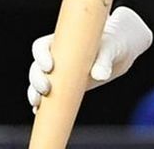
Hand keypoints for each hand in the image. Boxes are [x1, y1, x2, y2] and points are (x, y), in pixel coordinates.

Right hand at [27, 6, 151, 112]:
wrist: (119, 50)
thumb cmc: (113, 44)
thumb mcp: (111, 48)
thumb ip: (104, 60)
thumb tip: (100, 76)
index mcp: (62, 41)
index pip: (42, 46)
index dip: (41, 55)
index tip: (49, 66)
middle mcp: (56, 56)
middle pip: (36, 66)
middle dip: (36, 78)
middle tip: (46, 89)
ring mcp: (59, 71)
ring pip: (38, 81)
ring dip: (34, 93)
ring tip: (37, 104)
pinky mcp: (64, 85)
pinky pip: (48, 94)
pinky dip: (42, 104)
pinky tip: (39, 112)